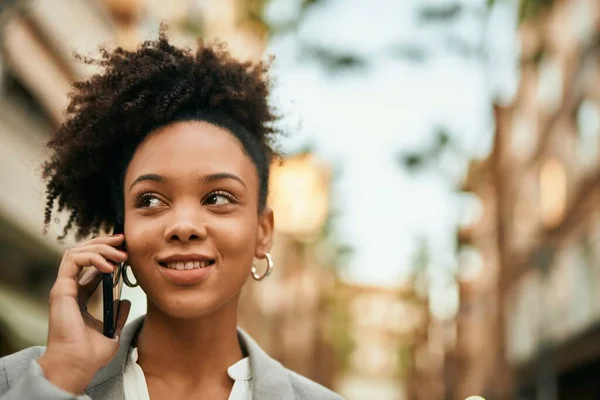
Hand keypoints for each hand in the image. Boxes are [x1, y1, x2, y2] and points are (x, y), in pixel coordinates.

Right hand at [37, 234, 130, 393]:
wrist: (78, 365)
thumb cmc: (91, 354)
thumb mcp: (112, 330)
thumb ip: (118, 314)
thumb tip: (125, 301)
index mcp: (79, 296)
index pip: (89, 264)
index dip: (106, 253)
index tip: (125, 250)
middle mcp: (70, 288)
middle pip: (82, 252)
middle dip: (103, 242)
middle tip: (123, 241)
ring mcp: (64, 287)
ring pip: (76, 251)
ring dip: (100, 247)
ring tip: (120, 256)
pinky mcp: (61, 289)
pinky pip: (73, 260)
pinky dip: (92, 257)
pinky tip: (109, 266)